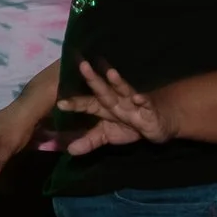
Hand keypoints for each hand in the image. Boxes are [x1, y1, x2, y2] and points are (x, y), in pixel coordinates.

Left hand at [58, 61, 175, 154]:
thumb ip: (89, 141)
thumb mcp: (107, 135)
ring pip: (124, 91)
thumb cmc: (128, 125)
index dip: (75, 103)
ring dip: (118, 83)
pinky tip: (139, 98)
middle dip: (93, 79)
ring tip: (111, 73)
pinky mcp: (150, 107)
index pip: (87, 104)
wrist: (156, 122)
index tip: (60, 104)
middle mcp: (116, 101)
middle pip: (103, 91)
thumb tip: (70, 150)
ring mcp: (133, 102)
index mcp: (103, 107)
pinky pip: (146, 102)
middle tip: (83, 66)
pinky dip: (143, 100)